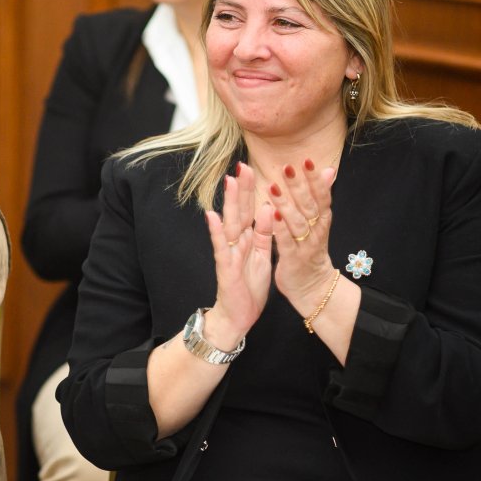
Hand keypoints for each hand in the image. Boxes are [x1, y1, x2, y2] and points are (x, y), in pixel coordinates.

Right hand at [204, 162, 275, 347]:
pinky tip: (212, 216)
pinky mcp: (225, 266)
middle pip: (240, 210)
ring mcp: (229, 252)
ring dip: (230, 203)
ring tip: (230, 182)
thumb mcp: (262, 255)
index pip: (251, 209)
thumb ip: (263, 232)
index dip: (252, 189)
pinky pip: (221, 247)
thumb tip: (267, 207)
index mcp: (248, 238)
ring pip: (230, 223)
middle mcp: (237, 241)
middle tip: (242, 165)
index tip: (253, 168)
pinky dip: (216, 231)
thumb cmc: (250, 287)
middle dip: (241, 189)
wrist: (239, 316)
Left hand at [267, 158, 339, 313]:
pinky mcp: (293, 260)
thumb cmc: (311, 250)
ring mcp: (305, 246)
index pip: (321, 196)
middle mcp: (316, 232)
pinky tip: (270, 216)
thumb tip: (329, 170)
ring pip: (297, 223)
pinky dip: (279, 229)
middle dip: (299, 186)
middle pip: (309, 206)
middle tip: (287, 167)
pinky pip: (286, 243)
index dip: (315, 179)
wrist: (313, 288)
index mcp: (321, 221)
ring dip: (285, 205)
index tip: (306, 160)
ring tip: (273, 187)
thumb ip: (321, 196)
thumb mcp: (319, 222)